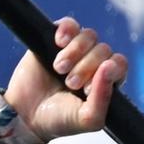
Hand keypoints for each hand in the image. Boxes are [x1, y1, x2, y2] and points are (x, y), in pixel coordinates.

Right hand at [2, 17, 126, 142]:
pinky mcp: (56, 39)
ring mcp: (76, 50)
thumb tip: (109, 67)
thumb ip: (103, 99)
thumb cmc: (58, 119)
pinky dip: (66, 30)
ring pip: (89, 36)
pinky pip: (70, 24)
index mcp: (105, 81)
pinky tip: (58, 43)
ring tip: (59, 69)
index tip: (87, 88)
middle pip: (103, 49)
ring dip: (74, 52)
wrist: (25, 115)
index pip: (119, 64)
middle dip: (86, 67)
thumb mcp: (86, 119)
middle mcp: (93, 63)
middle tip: (70, 84)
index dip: (107, 71)